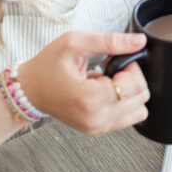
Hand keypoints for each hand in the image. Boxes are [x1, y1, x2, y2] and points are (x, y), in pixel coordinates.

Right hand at [17, 31, 149, 135]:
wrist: (30, 90)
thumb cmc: (47, 66)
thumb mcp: (75, 43)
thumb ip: (110, 41)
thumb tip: (138, 41)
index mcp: (89, 98)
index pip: (135, 85)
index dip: (131, 68)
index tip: (115, 61)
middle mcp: (95, 118)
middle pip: (141, 98)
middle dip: (131, 79)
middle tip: (110, 70)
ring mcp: (97, 127)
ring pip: (139, 111)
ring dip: (129, 93)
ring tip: (107, 82)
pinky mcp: (97, 130)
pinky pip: (129, 119)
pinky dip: (124, 104)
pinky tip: (105, 93)